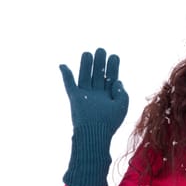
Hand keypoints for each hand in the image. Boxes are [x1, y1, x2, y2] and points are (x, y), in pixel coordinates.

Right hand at [60, 48, 128, 185]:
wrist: (94, 135)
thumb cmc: (110, 123)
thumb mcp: (122, 106)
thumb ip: (121, 92)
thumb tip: (118, 81)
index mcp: (110, 96)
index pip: (111, 78)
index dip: (113, 67)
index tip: (114, 56)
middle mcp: (98, 94)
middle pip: (98, 74)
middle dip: (100, 63)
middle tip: (101, 50)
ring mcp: (86, 95)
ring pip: (85, 76)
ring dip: (86, 65)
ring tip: (88, 53)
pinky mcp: (75, 98)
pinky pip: (69, 84)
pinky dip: (66, 75)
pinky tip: (63, 65)